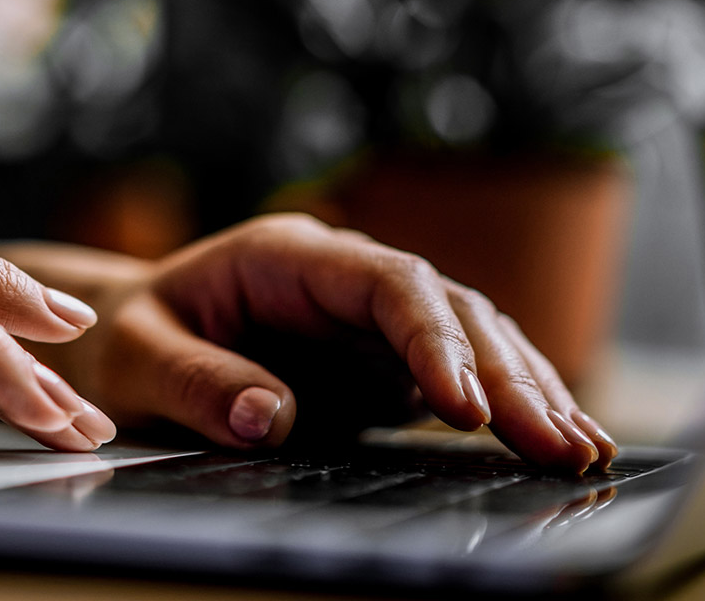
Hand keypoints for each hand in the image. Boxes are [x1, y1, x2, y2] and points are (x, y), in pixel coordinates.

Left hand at [14, 214, 617, 473]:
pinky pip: (459, 374)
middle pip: (448, 309)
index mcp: (288, 256)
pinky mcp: (381, 361)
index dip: (433, 337)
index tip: (463, 403)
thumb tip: (268, 419)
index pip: (386, 284)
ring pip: (471, 337)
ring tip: (579, 447)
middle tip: (555, 442)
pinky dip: (508, 405)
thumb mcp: (137, 356)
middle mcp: (344, 279)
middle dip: (506, 374)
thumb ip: (196, 381)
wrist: (124, 335)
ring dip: (527, 389)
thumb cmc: (126, 338)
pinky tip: (554, 439)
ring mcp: (370, 318)